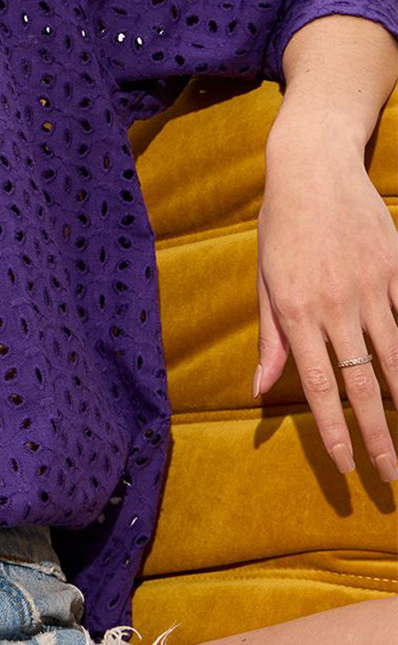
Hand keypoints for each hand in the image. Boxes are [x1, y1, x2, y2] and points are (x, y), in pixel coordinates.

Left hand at [256, 129, 397, 482]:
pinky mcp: (396, 269)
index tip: (346, 468)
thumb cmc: (280, 225)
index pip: (318, 388)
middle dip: (377, 437)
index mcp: (295, 312)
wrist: (313, 166)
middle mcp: (335, 306)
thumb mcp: (264, 279)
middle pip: (361, 386)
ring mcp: (371, 288)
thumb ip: (269, 338)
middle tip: (389, 478)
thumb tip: (260, 390)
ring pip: (396, 360)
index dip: (334, 432)